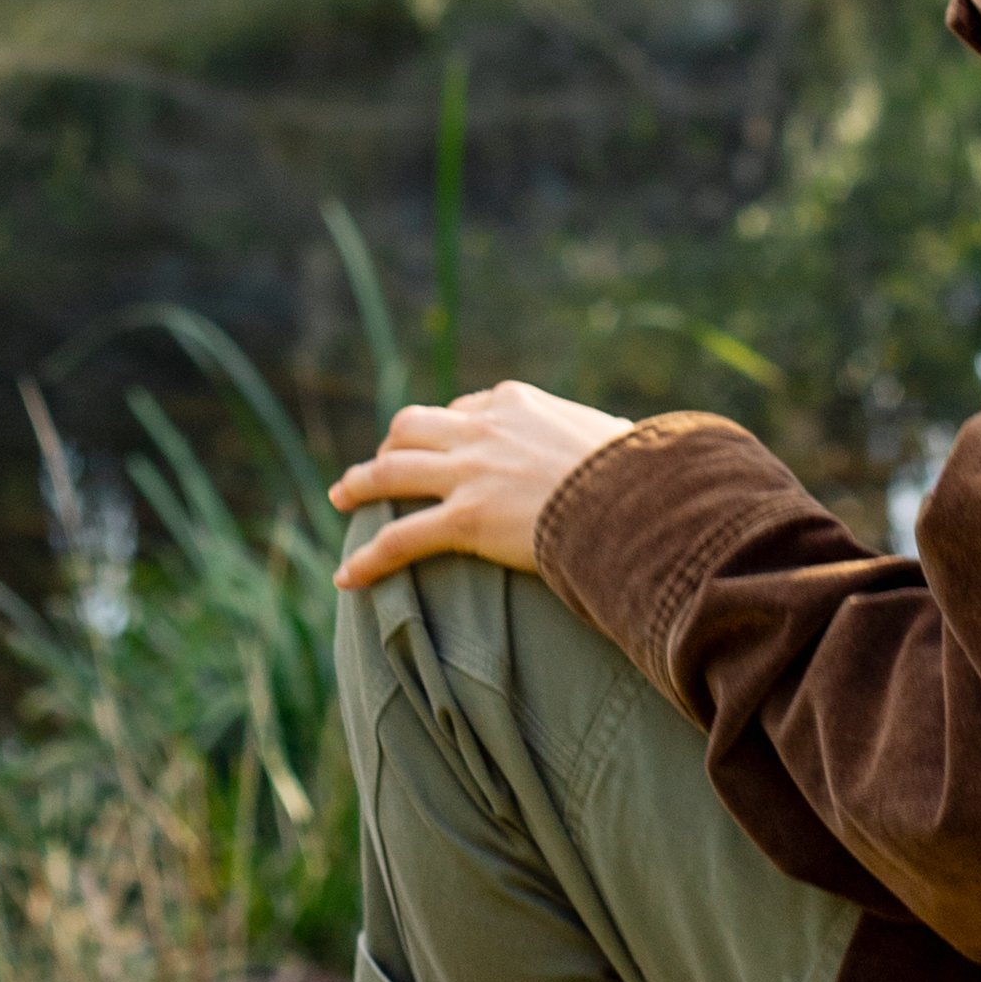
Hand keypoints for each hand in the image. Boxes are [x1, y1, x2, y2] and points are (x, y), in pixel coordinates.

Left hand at [330, 379, 628, 589]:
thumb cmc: (639, 472)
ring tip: (340, 498)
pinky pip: (400, 538)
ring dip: (359, 484)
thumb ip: (605, 436)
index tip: (444, 446)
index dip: (448, 428)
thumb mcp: (618, 436)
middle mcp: (482, 429)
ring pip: (390, 471)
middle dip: (390, 444)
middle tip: (378, 467)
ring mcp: (469, 472)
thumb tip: (629, 445)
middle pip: (412, 426)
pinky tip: (347, 578)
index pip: (463, 406)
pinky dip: (368, 558)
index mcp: (515, 403)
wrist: (634, 497)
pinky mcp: (465, 519)